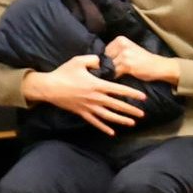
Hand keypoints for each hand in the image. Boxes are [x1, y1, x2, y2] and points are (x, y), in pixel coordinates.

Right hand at [22, 54, 146, 130]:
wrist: (48, 87)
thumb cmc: (63, 73)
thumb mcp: (78, 61)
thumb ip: (94, 60)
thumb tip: (103, 61)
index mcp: (97, 85)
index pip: (119, 90)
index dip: (132, 94)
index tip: (143, 97)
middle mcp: (95, 98)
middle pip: (117, 105)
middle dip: (131, 110)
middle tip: (142, 114)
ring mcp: (89, 107)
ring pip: (108, 116)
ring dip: (121, 120)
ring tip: (132, 123)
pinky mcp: (82, 113)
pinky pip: (95, 122)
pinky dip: (104, 128)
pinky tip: (112, 133)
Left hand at [100, 35, 184, 84]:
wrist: (159, 66)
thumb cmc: (143, 60)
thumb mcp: (129, 50)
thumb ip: (116, 52)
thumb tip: (98, 61)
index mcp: (121, 39)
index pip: (104, 50)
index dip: (106, 59)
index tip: (112, 64)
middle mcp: (122, 45)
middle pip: (105, 58)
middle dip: (107, 66)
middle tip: (114, 71)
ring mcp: (124, 55)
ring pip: (109, 66)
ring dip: (110, 72)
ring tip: (116, 75)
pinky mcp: (127, 65)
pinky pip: (114, 72)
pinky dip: (115, 76)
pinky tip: (120, 77)